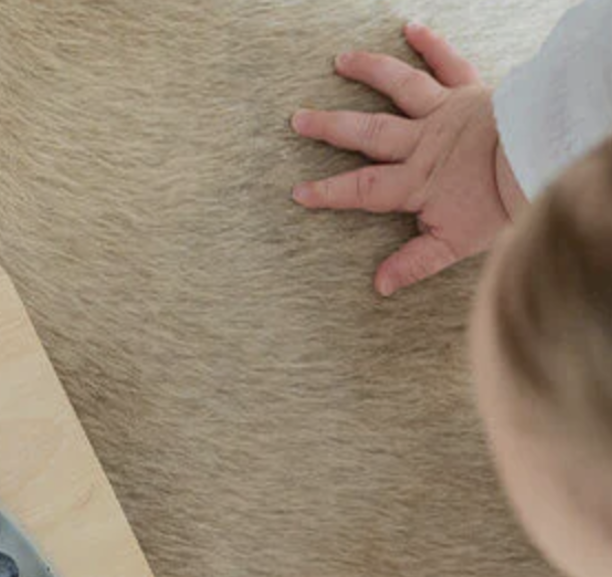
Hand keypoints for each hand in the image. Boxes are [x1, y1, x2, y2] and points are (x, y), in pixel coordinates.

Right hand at [291, 23, 526, 296]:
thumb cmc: (500, 204)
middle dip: (331, 126)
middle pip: (368, 133)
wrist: (540, 160)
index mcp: (414, 182)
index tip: (298, 191)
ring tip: (341, 61)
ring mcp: (444, 112)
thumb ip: (413, 264)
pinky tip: (410, 28)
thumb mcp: (453, 245)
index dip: (327, 191)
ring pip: (400, 88)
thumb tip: (379, 285)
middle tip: (299, 117)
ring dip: (369, 73)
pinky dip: (430, 43)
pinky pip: (447, 63)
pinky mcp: (470, 90)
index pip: (361, 188)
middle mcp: (422, 142)